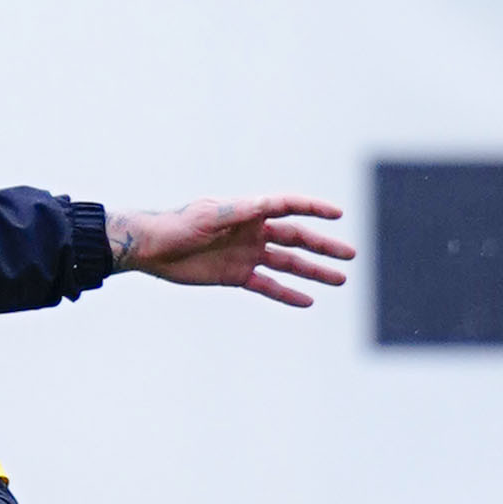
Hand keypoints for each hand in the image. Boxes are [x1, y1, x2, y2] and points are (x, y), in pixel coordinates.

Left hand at [108, 195, 353, 308]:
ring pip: (288, 264)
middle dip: (323, 246)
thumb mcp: (209, 214)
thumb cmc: (178, 225)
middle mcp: (253, 231)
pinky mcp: (236, 275)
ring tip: (340, 279)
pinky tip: (308, 301)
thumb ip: (240, 210)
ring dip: (313, 271)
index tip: (338, 214)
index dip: (314, 208)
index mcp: (249, 211)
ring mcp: (247, 254)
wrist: (152, 249)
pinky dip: (287, 293)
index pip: (289, 206)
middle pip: (296, 238)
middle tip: (351, 254)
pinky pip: (268, 286)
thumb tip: (268, 202)